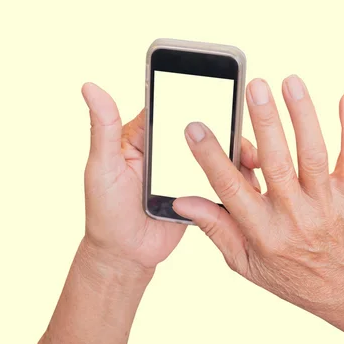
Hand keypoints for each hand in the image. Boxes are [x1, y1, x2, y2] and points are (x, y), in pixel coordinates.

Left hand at [80, 83, 259, 272]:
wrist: (125, 255)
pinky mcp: (199, 192)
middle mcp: (165, 150)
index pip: (170, 107)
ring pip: (214, 153)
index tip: (215, 87)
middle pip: (199, 128)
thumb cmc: (105, 212)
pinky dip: (234, 177)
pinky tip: (251, 176)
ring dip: (233, 151)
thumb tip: (90, 88)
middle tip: (242, 124)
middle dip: (223, 124)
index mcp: (142, 137)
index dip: (192, 95)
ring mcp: (185, 171)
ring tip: (252, 154)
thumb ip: (103, 129)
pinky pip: (219, 179)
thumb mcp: (102, 167)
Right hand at [172, 76, 343, 321]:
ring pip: (314, 154)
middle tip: (254, 87)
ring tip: (290, 81)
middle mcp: (295, 215)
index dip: (212, 158)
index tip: (196, 128)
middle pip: (278, 164)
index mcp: (264, 232)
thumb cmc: (289, 275)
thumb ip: (215, 228)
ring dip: (303, 116)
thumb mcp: (244, 263)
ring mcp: (325, 203)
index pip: (232, 190)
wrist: (343, 289)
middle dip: (265, 123)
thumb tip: (183, 202)